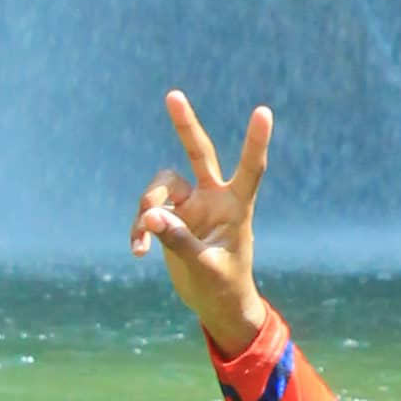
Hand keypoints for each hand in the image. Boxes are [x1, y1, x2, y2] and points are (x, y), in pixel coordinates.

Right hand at [131, 91, 273, 355]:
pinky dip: (139, 228)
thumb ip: (178, 241)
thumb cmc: (223, 286)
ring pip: (161, 186)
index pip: (250, 169)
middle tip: (174, 95)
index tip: (264, 111)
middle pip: (199, 153)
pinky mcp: (171, 218)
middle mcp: (213, 198)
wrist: (216, 305)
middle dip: (185, 125)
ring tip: (141, 241)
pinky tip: (137, 250)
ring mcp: (191, 205)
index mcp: (236, 207)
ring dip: (146, 208)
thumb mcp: (204, 267)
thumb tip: (151, 216)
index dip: (255, 141)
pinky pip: (147, 211)